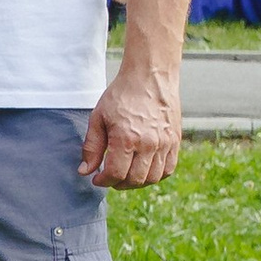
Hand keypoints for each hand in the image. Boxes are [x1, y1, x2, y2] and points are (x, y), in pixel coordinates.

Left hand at [81, 65, 181, 188]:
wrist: (150, 77)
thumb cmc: (121, 95)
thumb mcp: (98, 117)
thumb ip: (91, 147)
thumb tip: (85, 171)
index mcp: (126, 139)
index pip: (116, 174)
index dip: (103, 181)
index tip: (97, 179)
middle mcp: (148, 144)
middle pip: (135, 180)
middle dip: (119, 184)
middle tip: (110, 178)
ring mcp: (165, 144)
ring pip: (153, 178)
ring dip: (137, 182)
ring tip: (126, 175)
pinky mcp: (175, 141)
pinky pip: (168, 169)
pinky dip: (156, 175)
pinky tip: (144, 169)